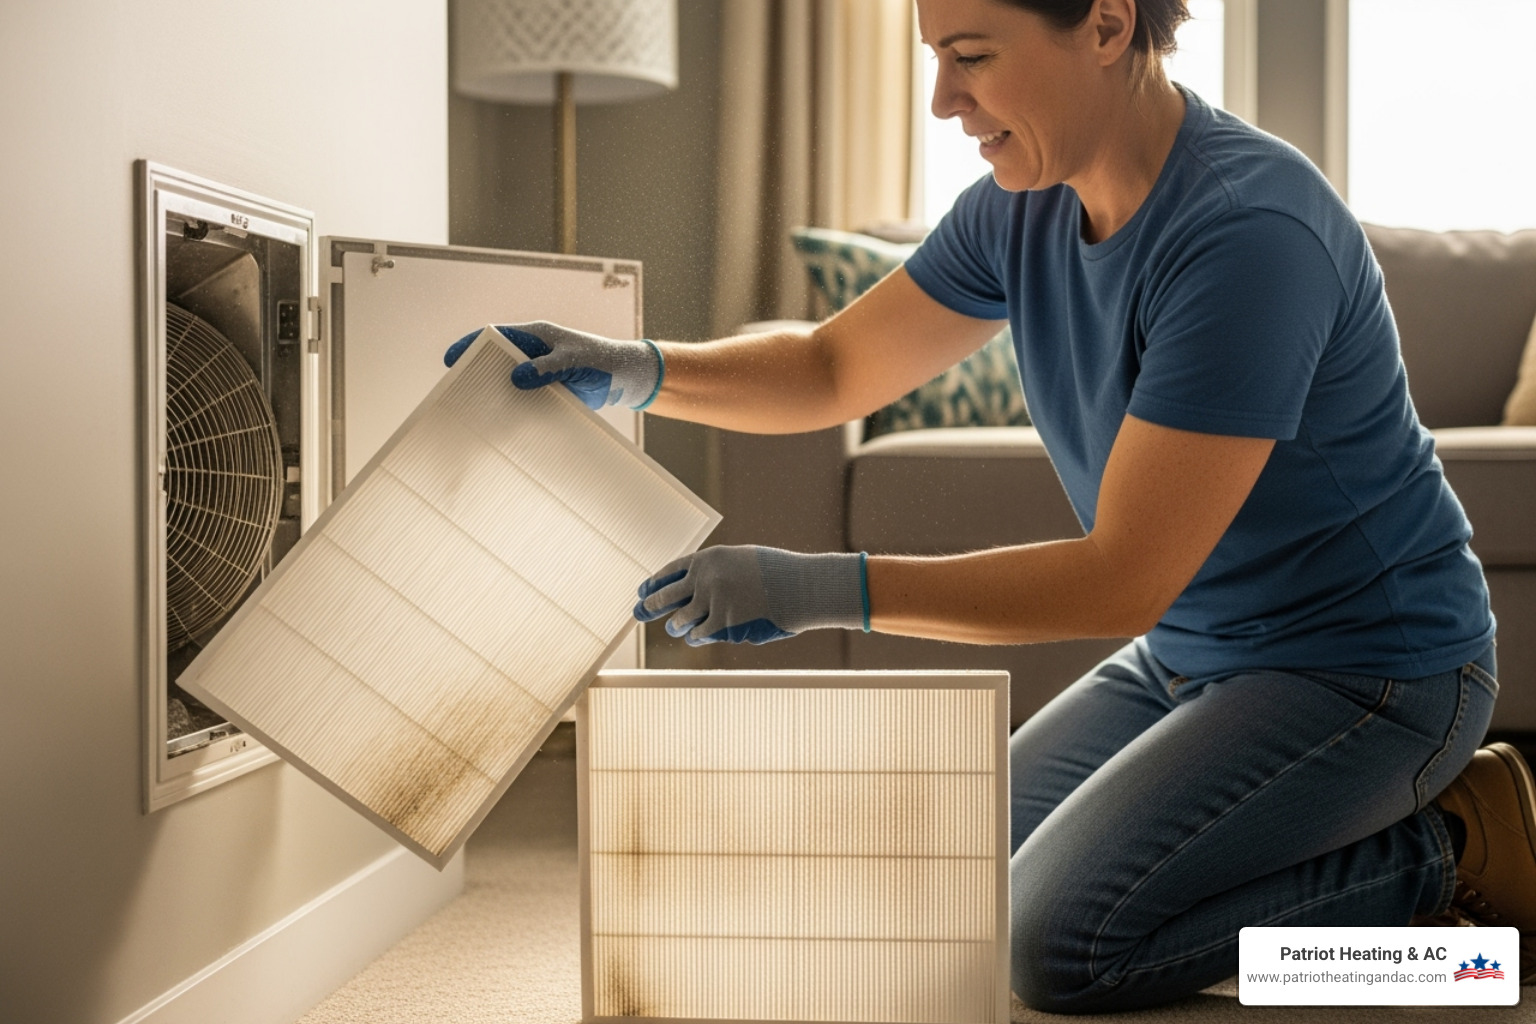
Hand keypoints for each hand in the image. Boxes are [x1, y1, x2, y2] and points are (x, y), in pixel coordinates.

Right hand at [444, 322, 663, 409]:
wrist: (624, 380)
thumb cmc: (602, 360)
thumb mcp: (575, 360)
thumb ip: (547, 368)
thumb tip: (516, 377)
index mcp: (535, 336)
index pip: (496, 337)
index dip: (471, 346)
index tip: (452, 359)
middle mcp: (532, 355)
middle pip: (496, 363)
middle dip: (476, 376)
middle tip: (455, 392)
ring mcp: (537, 377)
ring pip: (507, 386)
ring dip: (493, 398)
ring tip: (472, 413)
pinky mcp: (545, 395)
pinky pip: (523, 403)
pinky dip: (512, 413)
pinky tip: (501, 427)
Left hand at [634, 545, 868, 645]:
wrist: (801, 587)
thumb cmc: (777, 575)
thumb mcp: (742, 562)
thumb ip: (717, 574)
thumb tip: (694, 593)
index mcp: (709, 559)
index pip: (671, 571)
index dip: (654, 582)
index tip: (641, 591)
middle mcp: (705, 579)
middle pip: (665, 596)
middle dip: (649, 606)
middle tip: (639, 612)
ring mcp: (712, 603)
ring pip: (679, 620)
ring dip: (676, 625)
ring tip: (675, 627)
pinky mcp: (723, 626)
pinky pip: (700, 635)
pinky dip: (697, 637)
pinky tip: (694, 638)